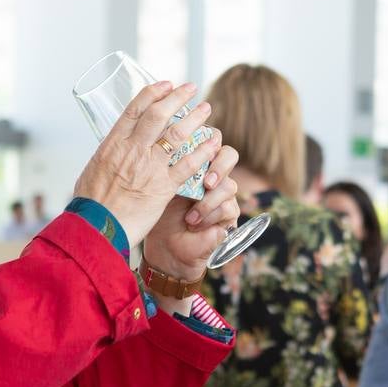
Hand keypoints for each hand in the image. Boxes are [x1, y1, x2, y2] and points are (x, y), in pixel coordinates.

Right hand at [73, 82, 220, 247]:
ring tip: (206, 109)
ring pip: (177, 135)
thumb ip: (107, 157)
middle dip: (178, 98)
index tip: (165, 85)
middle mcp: (133, 150)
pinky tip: (212, 144)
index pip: (135, 109)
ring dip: (195, 119)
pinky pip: (188, 165)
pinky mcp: (163, 187)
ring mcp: (149, 167)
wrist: (96, 228)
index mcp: (113, 143)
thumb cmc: (90, 205)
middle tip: (191, 89)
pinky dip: (202, 152)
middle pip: (159, 114)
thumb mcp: (92, 170)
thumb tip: (111, 151)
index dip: (153, 93)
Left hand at [143, 141, 240, 281]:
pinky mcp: (229, 216)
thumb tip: (163, 141)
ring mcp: (223, 195)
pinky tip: (193, 223)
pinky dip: (209, 216)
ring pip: (229, 185)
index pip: (211, 139)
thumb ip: (165, 163)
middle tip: (206, 182)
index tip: (193, 149)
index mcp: (196, 162)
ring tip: (190, 215)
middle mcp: (213, 175)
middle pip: (229, 155)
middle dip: (219, 166)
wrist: (165, 248)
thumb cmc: (158, 213)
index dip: (208, 139)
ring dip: (209, 201)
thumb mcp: (157, 185)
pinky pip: (228, 208)